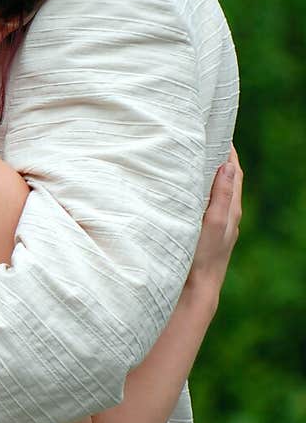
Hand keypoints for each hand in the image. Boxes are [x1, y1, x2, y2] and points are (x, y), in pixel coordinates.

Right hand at [185, 145, 243, 302]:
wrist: (196, 290)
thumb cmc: (203, 257)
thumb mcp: (213, 222)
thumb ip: (220, 195)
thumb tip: (228, 166)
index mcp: (231, 209)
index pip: (234, 171)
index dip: (228, 151)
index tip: (218, 132)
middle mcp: (227, 215)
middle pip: (226, 179)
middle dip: (218, 158)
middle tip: (204, 139)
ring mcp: (217, 225)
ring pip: (216, 192)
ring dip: (209, 174)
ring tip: (194, 158)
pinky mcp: (205, 233)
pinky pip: (206, 204)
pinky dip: (200, 191)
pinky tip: (187, 191)